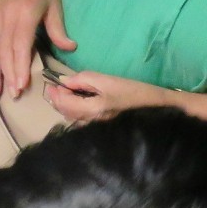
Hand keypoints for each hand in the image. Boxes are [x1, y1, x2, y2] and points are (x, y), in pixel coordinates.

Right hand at [0, 0, 76, 98]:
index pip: (19, 45)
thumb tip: (70, 48)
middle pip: (5, 50)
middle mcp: (7, 15)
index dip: (19, 66)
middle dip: (7, 74)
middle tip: (11, 95)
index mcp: (24, 12)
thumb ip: (58, 28)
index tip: (21, 85)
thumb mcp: (56, 4)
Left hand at [43, 70, 173, 123]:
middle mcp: (90, 123)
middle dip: (57, 99)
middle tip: (54, 87)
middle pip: (65, 112)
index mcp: (90, 111)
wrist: (155, 107)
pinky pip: (81, 120)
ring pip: (72, 117)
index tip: (50, 82)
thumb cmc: (133, 91)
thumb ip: (82, 80)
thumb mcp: (106, 80)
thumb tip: (63, 81)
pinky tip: (78, 102)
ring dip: (64, 105)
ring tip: (64, 93)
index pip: (64, 103)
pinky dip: (74, 111)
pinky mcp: (101, 128)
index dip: (55, 92)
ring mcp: (95, 128)